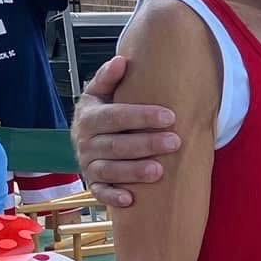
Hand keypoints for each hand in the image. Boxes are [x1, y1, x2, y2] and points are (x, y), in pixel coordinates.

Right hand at [72, 55, 181, 207]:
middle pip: (116, 145)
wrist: (86, 135)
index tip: (169, 115)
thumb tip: (121, 61)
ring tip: (160, 171)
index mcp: (88, 117)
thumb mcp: (100, 92)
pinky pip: (100, 193)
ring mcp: (88, 165)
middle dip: (146, 144)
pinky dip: (113, 198)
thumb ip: (109, 77)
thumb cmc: (101, 112)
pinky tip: (130, 200)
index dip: (141, 116)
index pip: (115, 116)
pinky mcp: (93, 184)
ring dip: (134, 172)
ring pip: (110, 170)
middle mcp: (85, 142)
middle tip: (176, 142)